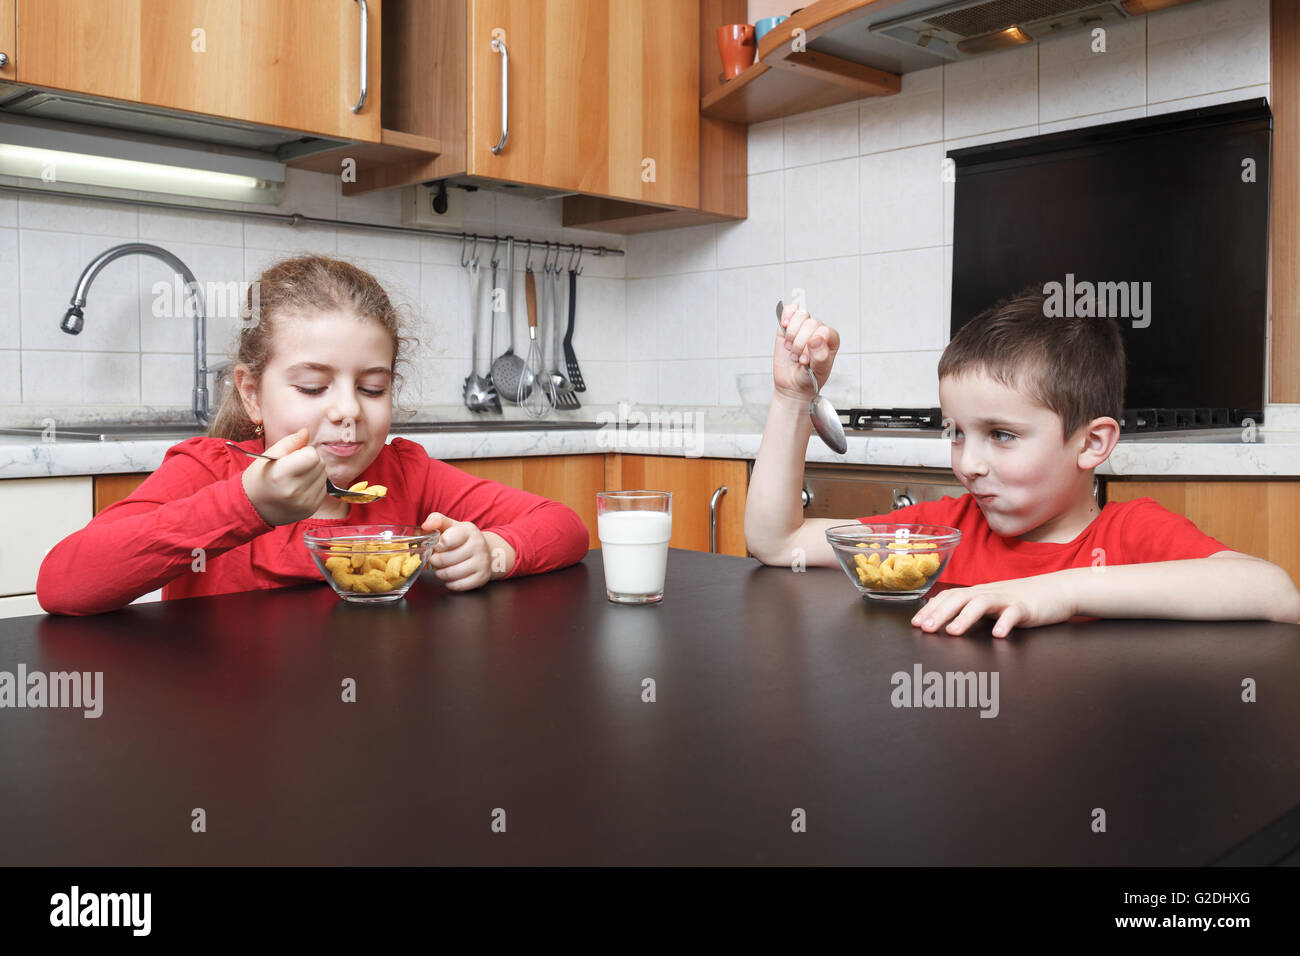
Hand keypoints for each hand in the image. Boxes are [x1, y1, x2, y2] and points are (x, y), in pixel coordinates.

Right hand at [241, 427, 327, 525]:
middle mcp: (294, 491)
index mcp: (281, 475)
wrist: (255, 507)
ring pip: (324, 475)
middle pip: (320, 464)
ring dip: (314, 472)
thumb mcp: (268, 455)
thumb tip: (306, 432)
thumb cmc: (260, 477)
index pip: (313, 455)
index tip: (294, 456)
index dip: (305, 451)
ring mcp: (304, 502)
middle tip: (294, 466)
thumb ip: (289, 442)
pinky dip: (314, 484)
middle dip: (311, 460)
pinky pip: (323, 487)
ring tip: (296, 477)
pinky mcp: (312, 509)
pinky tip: (300, 487)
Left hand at [421, 512, 515, 590]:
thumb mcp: (451, 525)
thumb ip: (436, 521)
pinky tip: (451, 576)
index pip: (446, 540)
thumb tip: (425, 526)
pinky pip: (458, 585)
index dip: (437, 545)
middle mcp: (478, 545)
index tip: (438, 545)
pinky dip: (450, 583)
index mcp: (469, 531)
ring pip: (450, 574)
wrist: (486, 551)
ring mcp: (482, 562)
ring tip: (441, 568)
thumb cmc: (463, 539)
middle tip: (435, 559)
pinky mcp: (481, 577)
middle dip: (435, 561)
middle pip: (444, 559)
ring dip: (440, 573)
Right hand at [773, 303, 839, 404]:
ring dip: (792, 334)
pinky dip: (786, 316)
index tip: (806, 359)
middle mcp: (818, 331)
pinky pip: (790, 310)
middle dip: (800, 343)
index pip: (823, 331)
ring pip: (800, 315)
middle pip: (810, 323)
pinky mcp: (789, 326)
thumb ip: (821, 356)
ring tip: (791, 349)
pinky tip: (784, 326)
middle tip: (798, 357)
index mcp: (830, 339)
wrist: (793, 385)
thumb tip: (816, 339)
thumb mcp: (819, 372)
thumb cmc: (810, 379)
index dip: (812, 345)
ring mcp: (803, 327)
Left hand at [910, 575, 1079, 637]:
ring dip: (965, 617)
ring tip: (952, 632)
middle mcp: (989, 593)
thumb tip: (944, 616)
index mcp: (979, 592)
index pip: (949, 597)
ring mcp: (1008, 599)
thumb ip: (971, 608)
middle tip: (924, 629)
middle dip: (939, 613)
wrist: (1058, 590)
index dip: (931, 609)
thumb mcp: (992, 603)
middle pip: (959, 598)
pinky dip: (1004, 624)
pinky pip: (1014, 614)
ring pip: (982, 604)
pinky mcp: (1027, 608)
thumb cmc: (1022, 599)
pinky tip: (998, 635)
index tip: (915, 623)